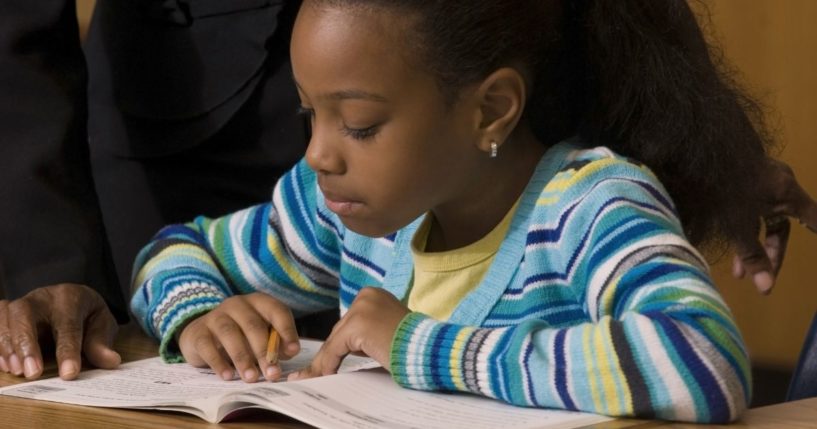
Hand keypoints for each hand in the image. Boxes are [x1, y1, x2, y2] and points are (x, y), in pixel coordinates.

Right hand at [0, 283, 119, 379]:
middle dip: (26, 344)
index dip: (68, 351)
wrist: (71, 298)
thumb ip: (101, 343)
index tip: (69, 374)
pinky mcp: (7, 313)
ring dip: (7, 346)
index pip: (67, 324)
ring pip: (6, 317)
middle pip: (25, 313)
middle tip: (31, 373)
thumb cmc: (86, 314)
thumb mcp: (101, 324)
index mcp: (70, 297)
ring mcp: (21, 303)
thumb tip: (111, 362)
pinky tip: (4, 365)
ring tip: (17, 372)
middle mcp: (41, 297)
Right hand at [178, 292, 299, 382]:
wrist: (202, 336)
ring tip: (251, 377)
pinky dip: (219, 362)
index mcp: (259, 302)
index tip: (293, 352)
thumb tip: (288, 353)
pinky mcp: (198, 332)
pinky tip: (228, 376)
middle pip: (254, 325)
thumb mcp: (260, 337)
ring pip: (230, 334)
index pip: (277, 311)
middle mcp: (237, 304)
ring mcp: (216, 316)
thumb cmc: (241, 336)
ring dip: (243, 358)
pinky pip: (208, 346)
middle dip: (264, 352)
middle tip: (272, 373)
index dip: (287, 331)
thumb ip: (275, 343)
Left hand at [288, 287, 408, 380]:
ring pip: (335, 341)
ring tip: (313, 376)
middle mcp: (365, 296)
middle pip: (340, 331)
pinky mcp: (357, 326)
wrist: (431, 350)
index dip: (339, 345)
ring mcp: (361, 309)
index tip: (326, 361)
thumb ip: (366, 336)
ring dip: (325, 361)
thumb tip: (341, 353)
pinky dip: (328, 364)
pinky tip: (324, 376)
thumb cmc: (414, 346)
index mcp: (373, 295)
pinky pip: (334, 349)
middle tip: (316, 372)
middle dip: (331, 354)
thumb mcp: (385, 333)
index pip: (349, 323)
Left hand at [733, 159, 816, 293]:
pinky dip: (740, 229)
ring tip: (736, 273)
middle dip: (769, 254)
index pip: (814, 218)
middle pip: (781, 226)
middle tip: (759, 278)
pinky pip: (746, 210)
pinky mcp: (737, 179)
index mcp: (787, 193)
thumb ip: (752, 255)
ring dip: (749, 245)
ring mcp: (757, 180)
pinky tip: (727, 244)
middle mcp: (777, 185)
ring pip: (760, 220)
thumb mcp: (738, 225)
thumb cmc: (724, 185)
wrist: (700, 149)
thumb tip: (766, 287)